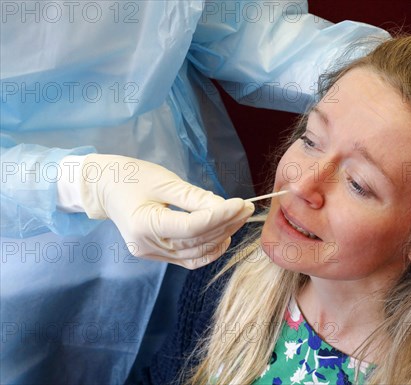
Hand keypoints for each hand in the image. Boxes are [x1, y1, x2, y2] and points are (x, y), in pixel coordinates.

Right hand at [79, 154, 254, 268]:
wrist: (103, 186)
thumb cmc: (131, 177)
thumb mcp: (164, 181)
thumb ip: (194, 197)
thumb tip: (226, 207)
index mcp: (144, 225)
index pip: (193, 226)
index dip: (220, 216)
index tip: (240, 203)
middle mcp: (148, 246)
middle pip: (197, 240)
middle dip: (226, 224)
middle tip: (247, 208)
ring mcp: (152, 254)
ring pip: (196, 252)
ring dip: (222, 236)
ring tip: (239, 218)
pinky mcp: (157, 255)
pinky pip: (188, 259)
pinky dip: (208, 251)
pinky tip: (224, 238)